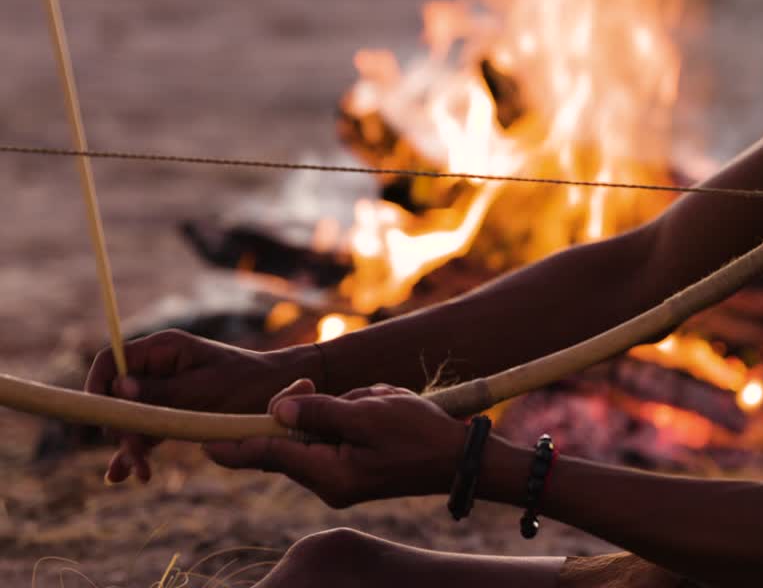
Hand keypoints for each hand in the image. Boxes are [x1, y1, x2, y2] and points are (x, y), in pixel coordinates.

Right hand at [85, 329, 314, 483]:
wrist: (280, 390)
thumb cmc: (247, 381)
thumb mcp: (205, 388)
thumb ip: (162, 390)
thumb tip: (119, 387)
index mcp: (164, 349)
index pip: (111, 360)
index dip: (97, 386)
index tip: (99, 416)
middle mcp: (158, 368)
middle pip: (117, 396)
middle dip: (119, 426)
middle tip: (133, 453)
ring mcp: (163, 391)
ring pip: (131, 419)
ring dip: (130, 445)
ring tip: (138, 472)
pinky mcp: (173, 412)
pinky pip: (148, 431)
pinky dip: (139, 450)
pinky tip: (127, 473)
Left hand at [203, 380, 468, 508]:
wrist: (461, 458)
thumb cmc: (420, 435)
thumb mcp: (368, 412)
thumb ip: (319, 410)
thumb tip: (277, 409)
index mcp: (327, 473)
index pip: (267, 454)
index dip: (234, 443)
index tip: (201, 439)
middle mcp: (327, 481)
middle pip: (288, 441)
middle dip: (298, 407)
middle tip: (309, 381)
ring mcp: (340, 477)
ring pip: (313, 434)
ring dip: (332, 408)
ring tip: (372, 400)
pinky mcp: (353, 469)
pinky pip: (334, 436)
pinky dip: (346, 416)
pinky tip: (376, 407)